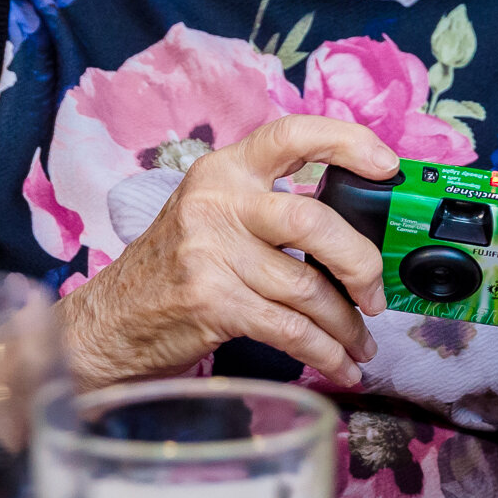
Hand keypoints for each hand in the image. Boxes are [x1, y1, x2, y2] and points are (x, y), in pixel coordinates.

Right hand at [59, 115, 396, 389]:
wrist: (112, 319)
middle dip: (360, 262)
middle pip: (312, 221)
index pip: (291, 134)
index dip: (346, 142)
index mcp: (224, 169)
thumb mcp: (214, 212)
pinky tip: (341, 363)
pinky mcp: (211, 302)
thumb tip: (356, 227)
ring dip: (345, 323)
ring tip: (361, 340)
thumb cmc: (176, 265)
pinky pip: (289, 329)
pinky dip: (324, 351)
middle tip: (376, 290)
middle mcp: (217, 202)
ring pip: (306, 287)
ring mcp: (210, 252)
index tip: (386, 164)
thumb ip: (270, 205)